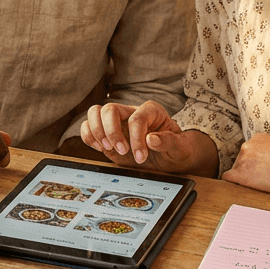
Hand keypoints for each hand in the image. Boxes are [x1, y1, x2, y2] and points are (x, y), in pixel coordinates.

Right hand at [81, 101, 213, 174]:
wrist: (171, 159)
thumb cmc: (177, 150)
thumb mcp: (181, 148)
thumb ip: (169, 142)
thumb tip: (151, 139)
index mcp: (151, 111)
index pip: (136, 118)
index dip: (136, 138)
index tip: (141, 157)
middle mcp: (130, 113)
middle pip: (109, 109)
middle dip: (112, 132)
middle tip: (122, 151)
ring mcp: (117, 122)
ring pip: (95, 112)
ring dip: (97, 131)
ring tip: (107, 148)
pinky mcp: (106, 135)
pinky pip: (88, 127)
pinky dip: (89, 136)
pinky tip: (99, 148)